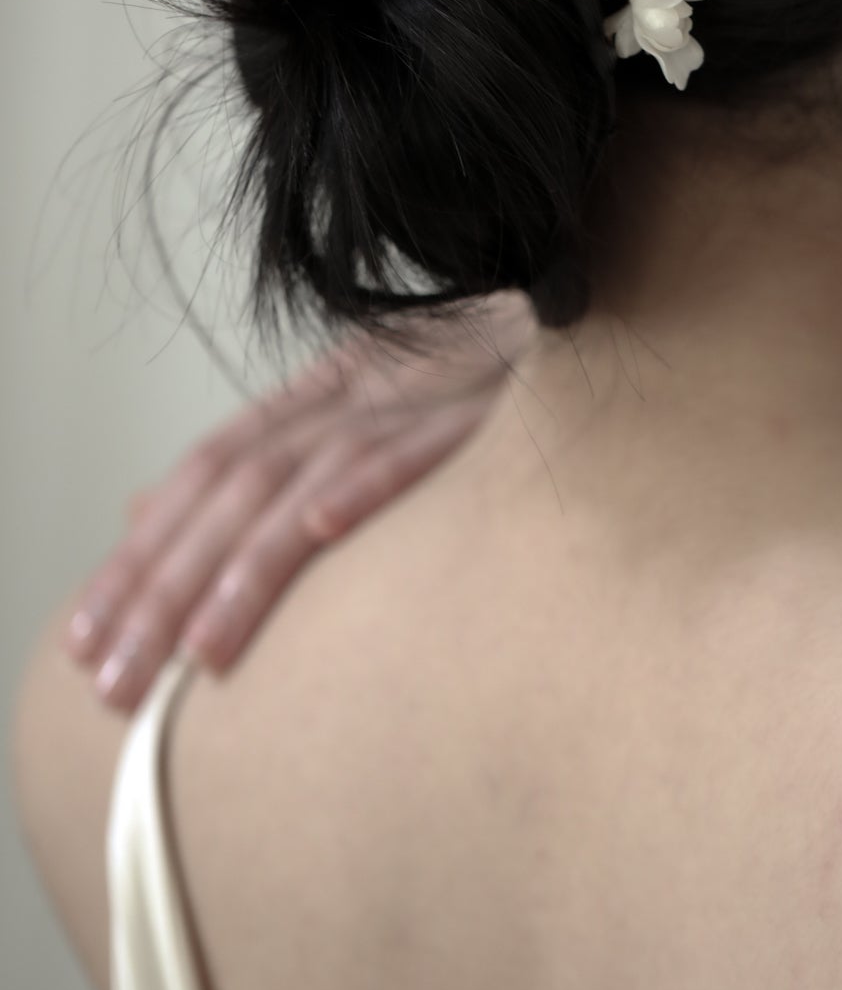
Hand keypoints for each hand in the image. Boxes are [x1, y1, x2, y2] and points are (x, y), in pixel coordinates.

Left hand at [64, 295, 534, 709]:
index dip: (140, 555)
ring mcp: (421, 395)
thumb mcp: (381, 412)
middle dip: (163, 586)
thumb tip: (146, 513)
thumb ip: (277, 460)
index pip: (206, 472)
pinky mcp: (489, 405)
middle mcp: (359, 389)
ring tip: (199, 654)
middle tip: (116, 681)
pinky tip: (324, 529)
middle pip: (232, 486)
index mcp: (329, 390)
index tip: (87, 645)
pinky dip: (369, 482)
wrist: (605, 309)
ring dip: (244, 568)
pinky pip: (420, 443)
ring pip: (306, 477)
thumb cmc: (505, 382)